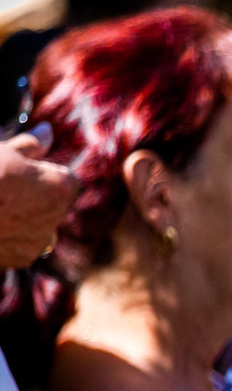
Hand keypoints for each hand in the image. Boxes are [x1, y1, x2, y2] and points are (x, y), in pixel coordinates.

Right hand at [0, 125, 76, 269]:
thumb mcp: (3, 150)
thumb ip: (31, 144)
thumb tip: (48, 132)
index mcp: (60, 186)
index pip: (65, 177)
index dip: (42, 171)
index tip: (20, 169)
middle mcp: (58, 216)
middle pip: (52, 201)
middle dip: (33, 194)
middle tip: (3, 185)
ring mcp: (40, 240)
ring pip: (38, 224)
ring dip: (22, 216)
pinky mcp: (22, 258)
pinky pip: (22, 242)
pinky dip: (9, 235)